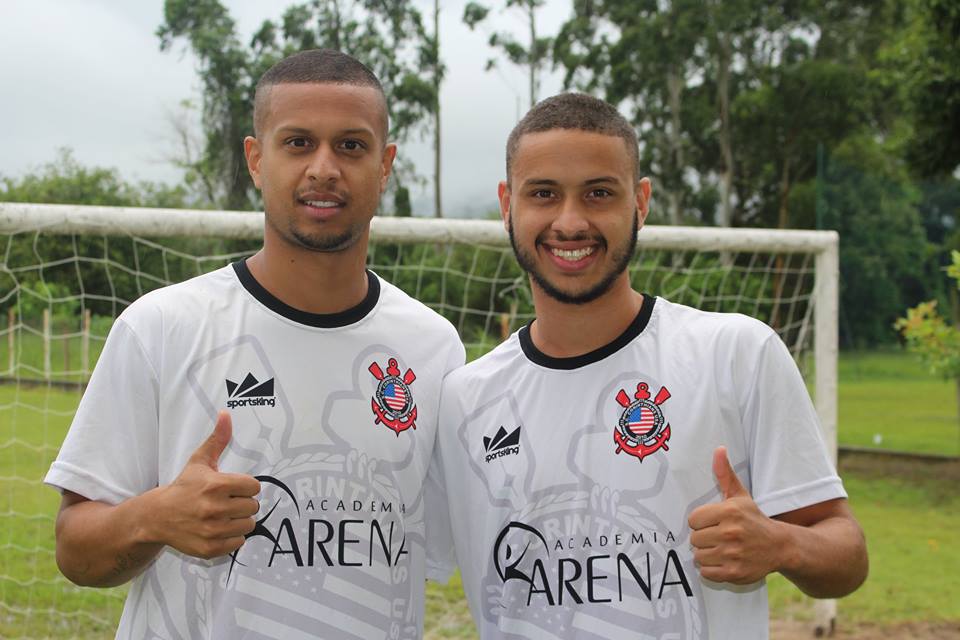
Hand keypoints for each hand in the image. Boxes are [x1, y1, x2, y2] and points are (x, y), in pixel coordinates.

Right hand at [147, 411, 260, 558]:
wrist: (157, 517)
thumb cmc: (184, 487)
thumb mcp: (199, 462)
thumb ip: (217, 439)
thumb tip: (226, 414)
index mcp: (216, 485)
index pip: (253, 487)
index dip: (244, 487)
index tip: (232, 488)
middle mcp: (214, 509)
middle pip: (253, 506)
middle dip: (242, 504)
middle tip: (226, 503)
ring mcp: (212, 530)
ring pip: (248, 525)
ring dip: (239, 521)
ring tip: (223, 516)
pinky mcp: (210, 548)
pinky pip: (238, 543)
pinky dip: (232, 537)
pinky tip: (218, 529)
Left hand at [687, 446, 784, 584]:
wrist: (780, 546)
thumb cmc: (754, 519)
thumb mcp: (740, 496)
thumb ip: (725, 474)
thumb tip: (718, 449)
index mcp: (729, 512)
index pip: (693, 520)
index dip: (701, 522)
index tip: (713, 523)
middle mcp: (731, 533)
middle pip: (694, 539)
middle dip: (704, 539)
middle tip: (719, 537)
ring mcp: (733, 554)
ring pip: (699, 556)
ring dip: (707, 555)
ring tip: (722, 549)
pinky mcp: (735, 573)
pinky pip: (707, 572)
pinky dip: (712, 570)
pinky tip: (725, 561)